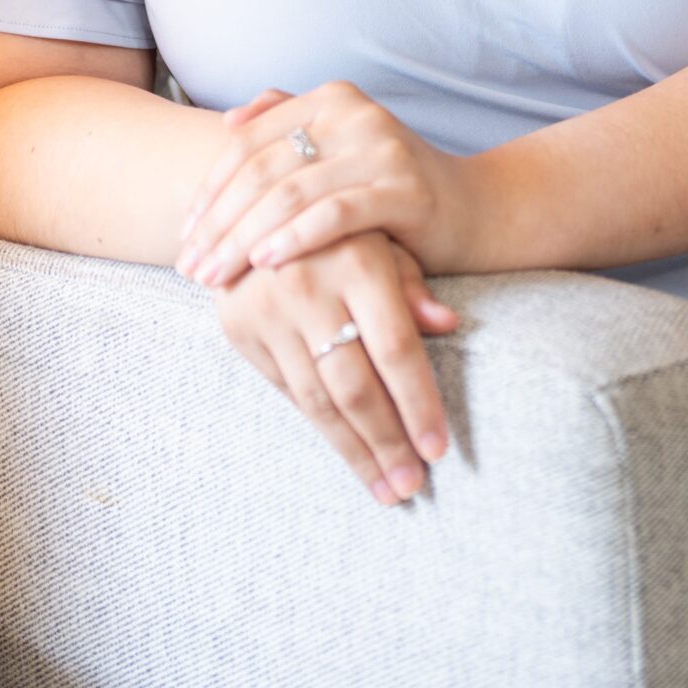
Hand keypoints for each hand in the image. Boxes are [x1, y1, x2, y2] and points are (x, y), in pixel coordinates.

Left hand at [175, 82, 474, 287]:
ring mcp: (380, 147)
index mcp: (332, 99)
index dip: (211, 188)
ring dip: (244, 238)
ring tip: (214, 275)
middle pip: (263, 169)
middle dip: (220, 221)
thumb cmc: (396, 189)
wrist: (477, 211)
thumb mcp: (342, 151)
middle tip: (189, 265)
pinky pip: (333, 214)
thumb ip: (291, 124)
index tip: (184, 233)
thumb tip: (229, 118)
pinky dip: (293, 238)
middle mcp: (354, 112)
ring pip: (290, 194)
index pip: (249, 141)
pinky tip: (265, 264)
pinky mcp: (402, 186)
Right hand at [205, 226, 458, 505]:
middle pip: (355, 386)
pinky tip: (345, 449)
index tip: (438, 450)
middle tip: (411, 486)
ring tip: (384, 487)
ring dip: (354, 450)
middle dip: (387, 443)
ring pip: (317, 400)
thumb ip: (412, 283)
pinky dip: (318, 425)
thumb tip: (449, 323)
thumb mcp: (383, 238)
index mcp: (358, 260)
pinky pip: (286, 391)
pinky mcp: (238, 328)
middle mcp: (309, 286)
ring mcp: (268, 309)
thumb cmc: (341, 224)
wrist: (252, 201)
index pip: (395, 349)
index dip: (419, 404)